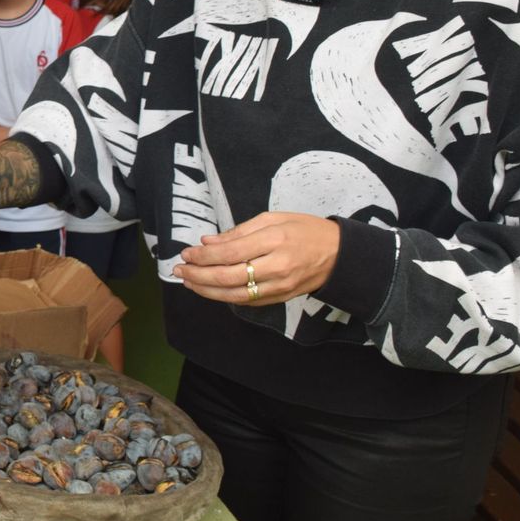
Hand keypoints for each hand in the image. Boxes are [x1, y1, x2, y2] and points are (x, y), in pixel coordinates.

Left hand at [172, 212, 339, 304]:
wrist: (339, 255)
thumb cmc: (305, 230)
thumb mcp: (274, 218)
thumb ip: (239, 231)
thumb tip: (208, 242)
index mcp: (274, 240)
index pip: (229, 252)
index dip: (203, 255)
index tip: (187, 252)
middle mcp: (276, 266)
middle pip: (228, 276)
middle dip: (198, 274)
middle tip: (180, 269)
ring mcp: (279, 286)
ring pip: (235, 295)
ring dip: (207, 290)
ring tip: (189, 282)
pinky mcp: (281, 298)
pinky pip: (248, 302)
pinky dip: (226, 297)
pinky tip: (211, 290)